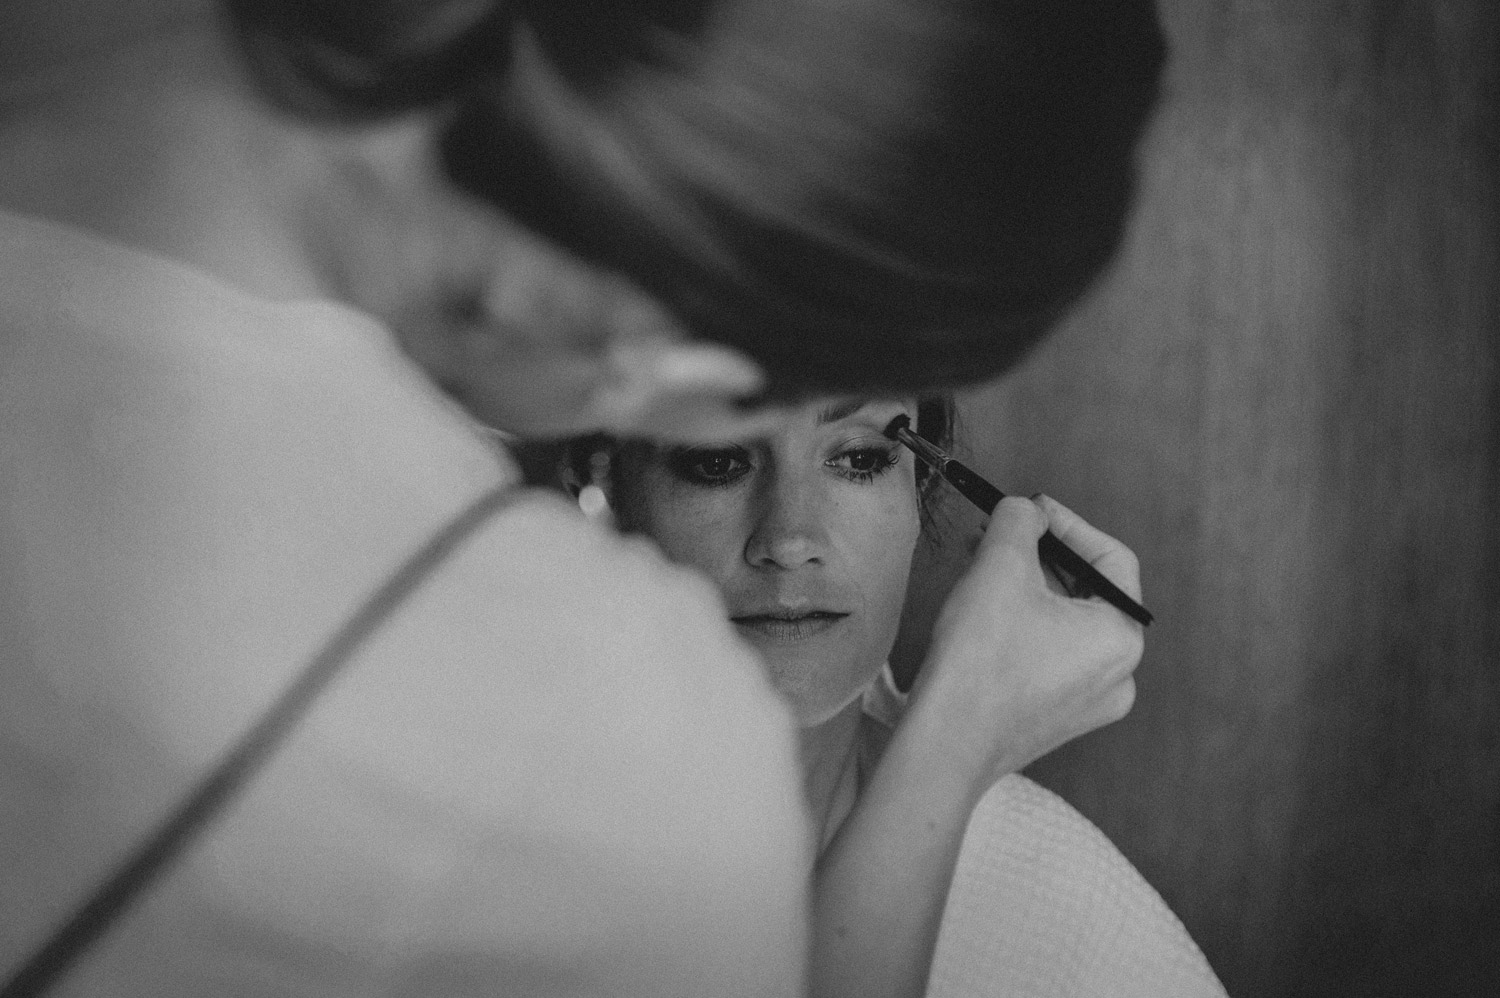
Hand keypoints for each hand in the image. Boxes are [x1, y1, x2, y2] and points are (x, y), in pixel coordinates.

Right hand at [907, 495, 1143, 787]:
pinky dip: (1025, 629)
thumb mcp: (999, 566)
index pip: (1111, 559)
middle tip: (1000, 535)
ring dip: (1029, 591)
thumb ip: (1018, 521)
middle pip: (1087, 592)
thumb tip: (1024, 510)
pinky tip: (985, 617)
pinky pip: (1051, 657)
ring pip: (1066, 625)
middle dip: (1041, 558)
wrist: (945, 744)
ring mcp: (1090, 704)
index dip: (1069, 524)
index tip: (1031, 509)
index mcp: (1122, 638)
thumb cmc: (978, 659)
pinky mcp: (1056, 720)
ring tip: (984, 571)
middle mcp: (1120, 676)